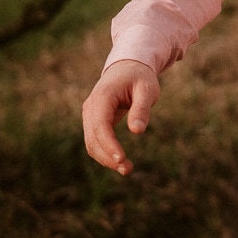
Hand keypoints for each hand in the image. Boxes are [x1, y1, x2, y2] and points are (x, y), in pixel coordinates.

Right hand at [81, 59, 159, 175]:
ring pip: (91, 142)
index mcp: (102, 97)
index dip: (109, 144)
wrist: (128, 68)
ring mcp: (89, 114)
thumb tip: (137, 131)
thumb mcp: (147, 89)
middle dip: (108, 156)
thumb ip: (141, 109)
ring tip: (127, 169)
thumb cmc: (140, 77)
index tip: (122, 159)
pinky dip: (105, 152)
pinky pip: (95, 140)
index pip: (101, 126)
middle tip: (128, 170)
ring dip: (106, 158)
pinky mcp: (93, 121)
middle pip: (93, 138)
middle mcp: (91, 107)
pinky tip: (120, 161)